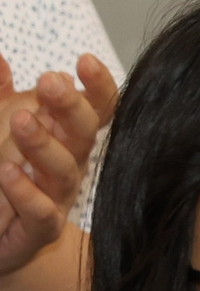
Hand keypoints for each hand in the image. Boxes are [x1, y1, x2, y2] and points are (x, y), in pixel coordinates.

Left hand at [0, 53, 115, 279]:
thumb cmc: (2, 171)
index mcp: (62, 135)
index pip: (94, 109)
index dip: (98, 87)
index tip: (85, 61)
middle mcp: (67, 164)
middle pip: (85, 135)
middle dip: (72, 108)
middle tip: (49, 83)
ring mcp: (56, 198)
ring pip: (66, 172)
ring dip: (44, 146)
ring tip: (20, 122)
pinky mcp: (38, 229)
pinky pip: (41, 213)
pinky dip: (26, 192)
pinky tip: (7, 172)